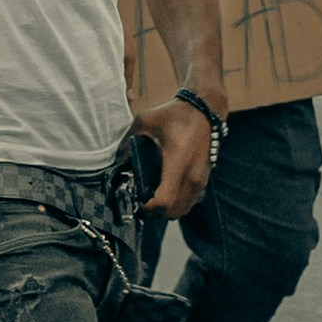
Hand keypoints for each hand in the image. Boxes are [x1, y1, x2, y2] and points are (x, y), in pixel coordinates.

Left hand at [133, 99, 215, 217]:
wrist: (205, 109)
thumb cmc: (174, 114)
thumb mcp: (145, 121)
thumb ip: (127, 141)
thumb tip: (116, 160)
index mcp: (177, 163)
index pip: (164, 201)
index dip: (148, 207)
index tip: (138, 200)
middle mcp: (191, 176)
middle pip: (173, 212)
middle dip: (155, 212)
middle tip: (142, 201)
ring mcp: (200, 179)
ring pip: (183, 210)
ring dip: (167, 209)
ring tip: (152, 198)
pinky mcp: (204, 179)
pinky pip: (190, 201)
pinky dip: (177, 202)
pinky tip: (166, 191)